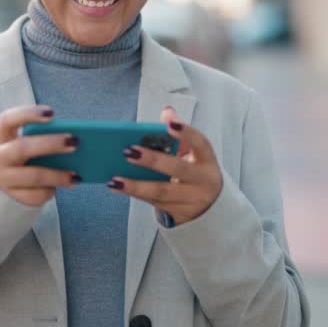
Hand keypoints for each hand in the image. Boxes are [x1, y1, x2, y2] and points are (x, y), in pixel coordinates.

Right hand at [0, 105, 78, 206]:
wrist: (0, 190)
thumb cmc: (22, 160)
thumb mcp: (24, 146)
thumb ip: (41, 140)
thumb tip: (72, 142)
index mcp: (2, 138)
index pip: (7, 120)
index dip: (28, 114)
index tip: (52, 113)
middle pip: (23, 148)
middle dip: (51, 144)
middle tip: (74, 143)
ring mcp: (3, 179)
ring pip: (34, 176)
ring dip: (58, 175)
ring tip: (76, 176)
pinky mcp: (12, 197)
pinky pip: (36, 195)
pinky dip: (50, 191)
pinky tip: (56, 188)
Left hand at [109, 106, 222, 224]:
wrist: (212, 208)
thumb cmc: (196, 173)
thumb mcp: (194, 154)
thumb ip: (179, 134)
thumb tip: (167, 112)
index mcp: (207, 160)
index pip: (200, 143)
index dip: (186, 133)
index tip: (169, 124)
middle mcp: (204, 181)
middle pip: (178, 168)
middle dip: (152, 160)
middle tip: (129, 151)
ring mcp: (193, 200)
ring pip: (162, 191)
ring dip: (136, 185)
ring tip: (115, 178)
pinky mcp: (180, 214)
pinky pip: (154, 202)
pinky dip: (135, 194)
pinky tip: (118, 187)